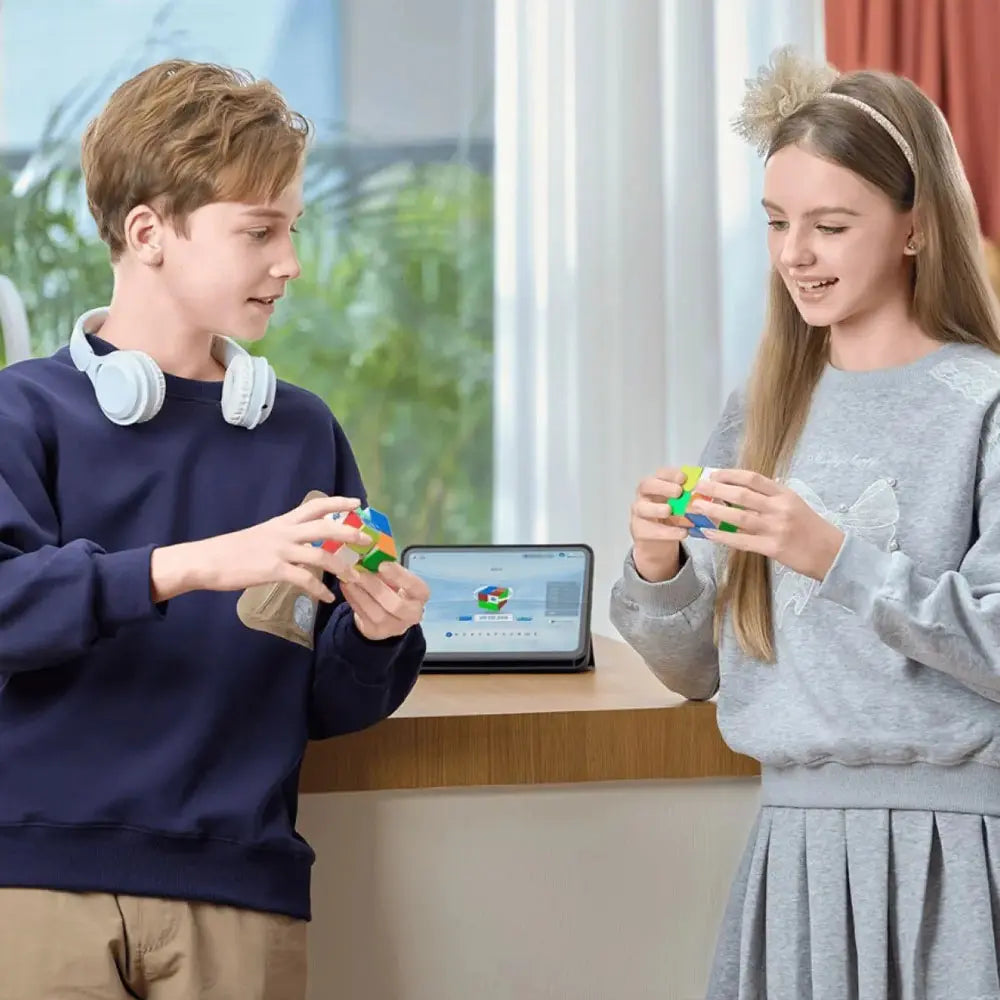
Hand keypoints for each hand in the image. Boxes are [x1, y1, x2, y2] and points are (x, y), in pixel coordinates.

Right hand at [150, 495, 372, 602]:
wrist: (207, 560)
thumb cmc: (232, 550)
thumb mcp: (262, 535)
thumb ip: (283, 535)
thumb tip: (301, 539)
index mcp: (282, 522)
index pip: (315, 505)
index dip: (339, 502)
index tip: (358, 502)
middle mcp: (284, 532)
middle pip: (325, 526)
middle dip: (350, 532)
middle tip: (367, 539)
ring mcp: (280, 551)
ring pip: (321, 554)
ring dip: (342, 567)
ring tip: (355, 577)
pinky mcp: (274, 570)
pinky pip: (305, 580)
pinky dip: (320, 590)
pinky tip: (328, 597)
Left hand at [340, 560, 429, 640]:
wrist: (387, 614)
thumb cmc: (393, 588)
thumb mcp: (396, 577)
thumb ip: (387, 568)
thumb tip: (369, 555)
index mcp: (420, 595)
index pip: (414, 587)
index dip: (398, 576)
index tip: (382, 564)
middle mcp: (412, 614)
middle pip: (396, 605)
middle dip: (375, 587)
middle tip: (359, 572)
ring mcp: (393, 626)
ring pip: (376, 613)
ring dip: (360, 593)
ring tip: (349, 578)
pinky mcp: (375, 632)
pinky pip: (362, 615)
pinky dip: (353, 599)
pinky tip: (346, 586)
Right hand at [629, 467, 694, 581]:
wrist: (660, 541)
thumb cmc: (673, 517)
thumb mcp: (683, 505)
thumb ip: (693, 498)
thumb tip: (715, 495)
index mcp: (657, 485)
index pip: (660, 474)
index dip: (671, 474)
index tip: (684, 478)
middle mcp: (644, 496)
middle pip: (646, 485)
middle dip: (662, 487)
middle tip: (678, 492)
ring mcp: (639, 513)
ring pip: (641, 508)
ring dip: (656, 508)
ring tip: (669, 511)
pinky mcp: (639, 530)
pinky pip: (650, 530)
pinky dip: (667, 532)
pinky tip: (682, 532)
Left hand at [687, 469, 844, 580]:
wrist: (832, 553)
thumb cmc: (811, 528)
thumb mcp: (794, 504)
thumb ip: (771, 497)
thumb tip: (740, 491)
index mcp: (785, 494)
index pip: (754, 478)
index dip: (731, 474)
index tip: (714, 474)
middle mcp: (780, 508)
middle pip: (742, 495)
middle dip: (716, 490)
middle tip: (697, 487)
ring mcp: (776, 528)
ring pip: (738, 517)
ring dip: (714, 511)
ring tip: (696, 506)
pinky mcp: (773, 548)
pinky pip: (741, 541)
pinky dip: (722, 536)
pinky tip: (708, 532)